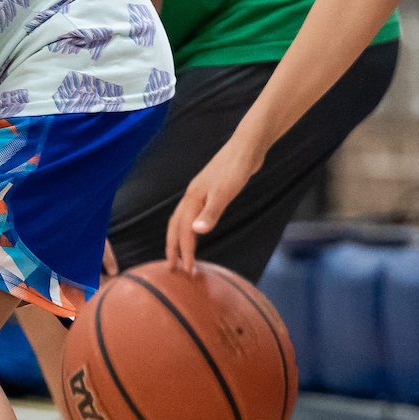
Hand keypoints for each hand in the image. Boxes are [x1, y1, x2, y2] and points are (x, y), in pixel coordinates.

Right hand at [169, 137, 264, 270]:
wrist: (246, 148)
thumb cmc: (236, 169)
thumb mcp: (224, 193)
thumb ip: (211, 212)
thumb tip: (196, 232)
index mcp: (193, 199)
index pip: (184, 231)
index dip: (185, 252)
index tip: (187, 271)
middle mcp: (191, 196)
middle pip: (174, 226)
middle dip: (172, 248)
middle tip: (172, 268)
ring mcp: (199, 193)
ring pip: (181, 219)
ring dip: (178, 238)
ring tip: (180, 254)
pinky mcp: (209, 191)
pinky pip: (192, 214)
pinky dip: (189, 227)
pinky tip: (197, 229)